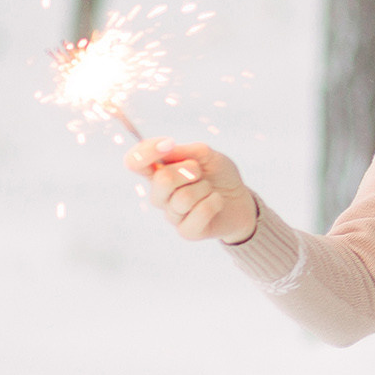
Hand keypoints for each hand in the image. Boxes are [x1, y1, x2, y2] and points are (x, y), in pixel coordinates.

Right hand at [123, 138, 257, 244]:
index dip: (145, 153)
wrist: (241, 200)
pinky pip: (201, 212)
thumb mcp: (206, 155)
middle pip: (162, 180)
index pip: (134, 163)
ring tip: (210, 189)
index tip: (169, 143)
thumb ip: (184, 151)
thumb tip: (165, 147)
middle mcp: (160, 196)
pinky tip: (217, 202)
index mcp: (158, 174)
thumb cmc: (219, 176)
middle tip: (200, 172)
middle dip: (190, 170)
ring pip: (184, 198)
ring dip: (205, 188)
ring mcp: (172, 215)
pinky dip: (215, 201)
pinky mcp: (187, 231)